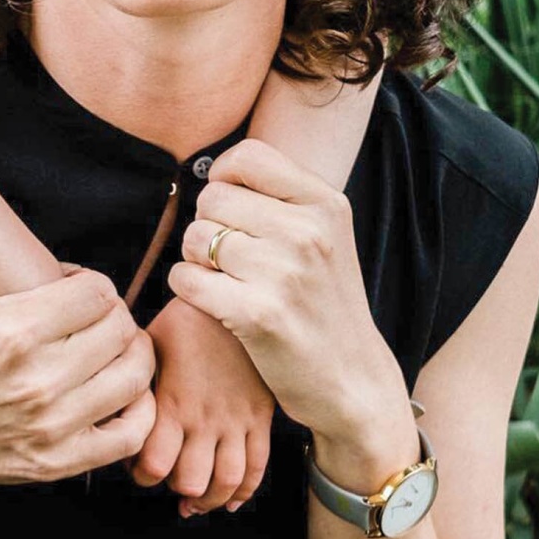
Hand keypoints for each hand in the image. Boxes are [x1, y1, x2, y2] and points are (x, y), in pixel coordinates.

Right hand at [0, 270, 156, 494]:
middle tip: (99, 317)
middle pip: (120, 329)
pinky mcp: (58, 461)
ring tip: (118, 348)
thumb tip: (27, 235)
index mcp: (15, 330)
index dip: (93, 284)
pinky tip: (125, 393)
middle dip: (113, 315)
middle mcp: (39, 379)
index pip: (97, 292)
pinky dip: (139, 410)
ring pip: (134, 375)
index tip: (81, 290)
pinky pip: (130, 434)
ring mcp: (52, 424)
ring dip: (132, 354)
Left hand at [131, 296, 274, 513]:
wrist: (236, 299)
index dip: (141, 475)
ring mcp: (235, 420)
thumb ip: (133, 381)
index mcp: (173, 402)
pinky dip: (244, 491)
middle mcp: (204, 419)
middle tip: (166, 485)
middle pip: (190, 482)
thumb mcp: (148, 345)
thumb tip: (106, 401)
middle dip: (174, 491)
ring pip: (226, 480)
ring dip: (209, 500)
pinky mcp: (259, 416)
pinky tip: (230, 500)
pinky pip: (257, 465)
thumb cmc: (186, 319)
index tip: (136, 468)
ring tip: (195, 503)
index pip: (153, 463)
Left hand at [168, 140, 406, 450]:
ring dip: (196, 259)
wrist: (353, 381)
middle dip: (207, 225)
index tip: (228, 206)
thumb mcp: (325, 237)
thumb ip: (280, 199)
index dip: (223, 176)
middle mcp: (308, 232)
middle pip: (212, 198)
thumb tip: (213, 171)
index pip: (248, 156)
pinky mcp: (257, 314)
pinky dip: (188, 288)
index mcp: (326, 205)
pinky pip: (185, 278)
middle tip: (228, 256)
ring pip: (194, 237)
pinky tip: (215, 302)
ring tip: (226, 280)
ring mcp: (284, 273)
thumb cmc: (325, 305)